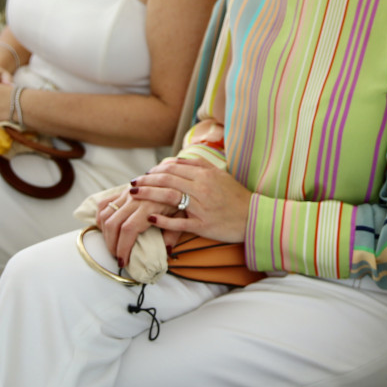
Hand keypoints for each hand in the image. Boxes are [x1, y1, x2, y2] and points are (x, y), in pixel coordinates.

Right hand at [95, 185, 181, 268]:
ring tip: (113, 247)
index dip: (123, 247)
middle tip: (118, 257)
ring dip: (105, 234)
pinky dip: (101, 219)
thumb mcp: (182, 216)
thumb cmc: (179, 198)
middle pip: (113, 224)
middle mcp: (134, 199)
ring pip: (106, 215)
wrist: (174, 177)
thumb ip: (173, 233)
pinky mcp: (121, 192)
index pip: (128, 229)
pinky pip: (104, 204)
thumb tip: (166, 251)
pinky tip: (106, 230)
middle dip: (112, 245)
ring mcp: (126, 194)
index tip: (124, 261)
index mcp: (149, 206)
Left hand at [129, 158, 253, 243]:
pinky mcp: (203, 225)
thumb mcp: (219, 175)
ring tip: (134, 195)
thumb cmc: (235, 196)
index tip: (144, 175)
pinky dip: (162, 221)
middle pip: (167, 180)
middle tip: (132, 184)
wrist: (253, 217)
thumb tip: (177, 160)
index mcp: (206, 174)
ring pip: (169, 197)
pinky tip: (149, 219)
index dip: (155, 170)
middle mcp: (202, 188)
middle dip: (146, 181)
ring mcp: (202, 207)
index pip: (173, 168)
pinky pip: (179, 222)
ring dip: (148, 195)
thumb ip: (199, 166)